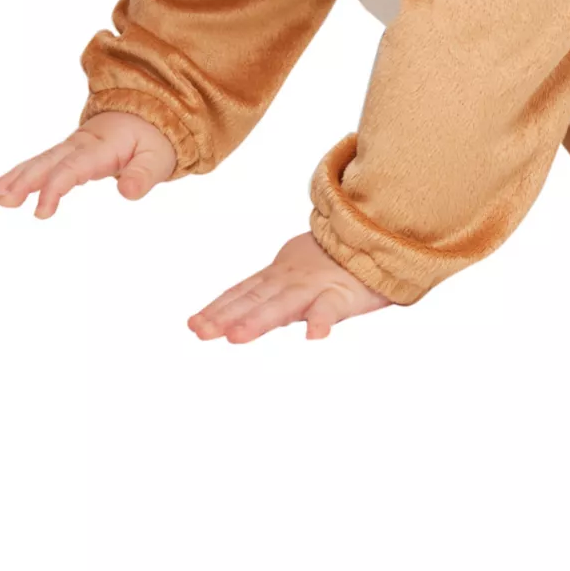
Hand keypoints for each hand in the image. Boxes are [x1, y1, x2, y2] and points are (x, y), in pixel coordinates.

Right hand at [0, 110, 178, 217]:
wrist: (149, 114)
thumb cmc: (153, 140)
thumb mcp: (158, 158)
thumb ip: (143, 175)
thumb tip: (127, 192)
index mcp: (102, 146)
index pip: (72, 168)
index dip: (54, 189)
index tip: (40, 213)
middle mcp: (80, 144)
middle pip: (47, 163)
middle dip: (23, 181)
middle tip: (3, 201)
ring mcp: (70, 147)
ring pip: (37, 162)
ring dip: (13, 178)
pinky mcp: (65, 154)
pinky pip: (38, 164)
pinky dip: (17, 175)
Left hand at [188, 233, 392, 342]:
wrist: (376, 234)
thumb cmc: (338, 261)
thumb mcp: (298, 272)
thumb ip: (273, 291)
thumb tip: (239, 316)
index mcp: (281, 276)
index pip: (243, 292)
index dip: (218, 308)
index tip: (193, 325)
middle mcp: (292, 280)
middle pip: (255, 299)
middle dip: (227, 316)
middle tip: (201, 332)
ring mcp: (317, 286)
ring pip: (285, 304)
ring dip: (261, 319)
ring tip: (238, 337)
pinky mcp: (344, 294)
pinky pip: (333, 308)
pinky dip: (322, 320)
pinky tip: (314, 335)